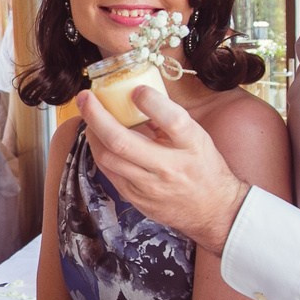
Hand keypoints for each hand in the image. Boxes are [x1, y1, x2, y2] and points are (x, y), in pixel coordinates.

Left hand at [77, 89, 249, 253]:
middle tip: (85, 97)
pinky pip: (109, 172)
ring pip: (108, 158)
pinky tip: (98, 140)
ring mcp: (150, 187)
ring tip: (89, 117)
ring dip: (92, 134)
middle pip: (123, 141)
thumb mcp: (197, 138)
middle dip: (96, 116)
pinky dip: (100, 152)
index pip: (172, 120)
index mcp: (192, 146)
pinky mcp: (137, 199)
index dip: (151, 102)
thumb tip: (137, 95)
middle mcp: (170, 167)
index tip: (136, 89)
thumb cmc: (204, 167)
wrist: (214, 210)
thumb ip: (168, 119)